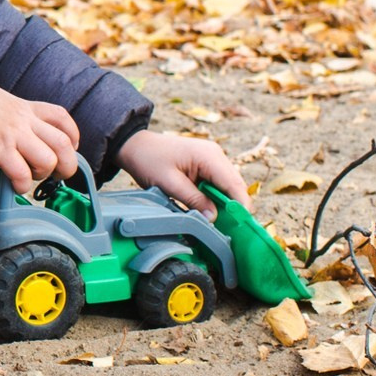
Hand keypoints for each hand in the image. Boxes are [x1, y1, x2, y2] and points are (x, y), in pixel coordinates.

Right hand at [0, 63, 80, 194]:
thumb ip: (8, 113)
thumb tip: (3, 127)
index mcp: (25, 107)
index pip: (63, 119)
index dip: (72, 137)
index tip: (67, 150)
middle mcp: (24, 121)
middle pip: (65, 145)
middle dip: (67, 166)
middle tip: (55, 175)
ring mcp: (13, 135)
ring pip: (49, 161)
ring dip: (42, 175)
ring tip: (28, 176)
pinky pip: (21, 174)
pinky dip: (21, 185)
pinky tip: (13, 184)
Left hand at [117, 129, 247, 214]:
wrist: (134, 146)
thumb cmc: (148, 160)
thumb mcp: (169, 183)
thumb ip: (193, 200)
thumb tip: (213, 218)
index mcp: (209, 156)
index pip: (234, 185)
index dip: (240, 207)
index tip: (241, 227)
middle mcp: (215, 155)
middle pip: (234, 186)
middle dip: (233, 207)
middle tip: (229, 230)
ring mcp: (212, 158)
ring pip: (227, 186)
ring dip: (224, 203)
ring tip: (219, 223)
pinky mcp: (205, 164)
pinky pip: (217, 183)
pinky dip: (215, 197)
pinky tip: (209, 210)